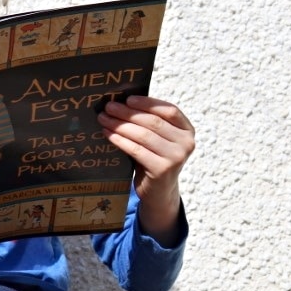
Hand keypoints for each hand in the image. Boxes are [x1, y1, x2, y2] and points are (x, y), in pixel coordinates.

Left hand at [97, 95, 194, 246]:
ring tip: (103, 118)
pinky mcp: (162, 170)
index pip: (170, 110)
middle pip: (153, 122)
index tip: (128, 98)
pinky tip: (107, 134)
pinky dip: (119, 140)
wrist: (159, 191)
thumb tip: (120, 102)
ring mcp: (176, 157)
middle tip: (108, 107)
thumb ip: (149, 123)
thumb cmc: (154, 158)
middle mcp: (186, 143)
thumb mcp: (158, 139)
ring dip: (120, 125)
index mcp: (187, 130)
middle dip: (127, 113)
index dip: (148, 103)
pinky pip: (136, 150)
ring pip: (143, 135)